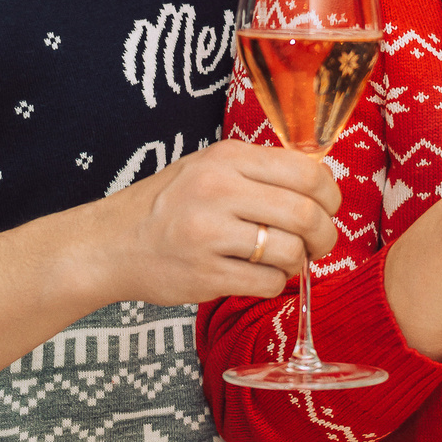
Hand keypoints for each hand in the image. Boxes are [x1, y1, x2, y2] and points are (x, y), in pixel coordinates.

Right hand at [92, 140, 340, 305]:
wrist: (110, 243)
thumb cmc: (168, 205)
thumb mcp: (208, 167)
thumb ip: (258, 170)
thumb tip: (320, 183)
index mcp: (226, 157)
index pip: (307, 172)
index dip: (331, 195)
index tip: (328, 208)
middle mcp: (218, 190)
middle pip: (306, 214)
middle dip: (324, 236)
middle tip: (318, 244)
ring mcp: (209, 234)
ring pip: (291, 252)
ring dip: (299, 263)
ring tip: (284, 261)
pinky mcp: (204, 274)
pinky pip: (267, 282)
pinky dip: (274, 284)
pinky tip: (258, 276)